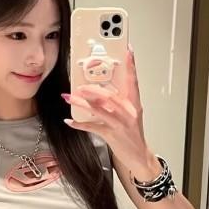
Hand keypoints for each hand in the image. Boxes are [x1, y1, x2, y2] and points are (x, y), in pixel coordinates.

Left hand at [63, 44, 154, 175]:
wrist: (139, 157)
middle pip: (110, 96)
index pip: (133, 81)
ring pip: (100, 110)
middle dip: (93, 90)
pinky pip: (93, 127)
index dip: (131, 66)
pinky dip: (80, 124)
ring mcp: (120, 124)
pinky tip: (70, 120)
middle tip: (80, 86)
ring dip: (82, 103)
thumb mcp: (129, 115)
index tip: (128, 51)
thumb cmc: (132, 135)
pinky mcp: (112, 135)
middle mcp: (129, 112)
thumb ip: (117, 103)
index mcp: (134, 104)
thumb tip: (98, 92)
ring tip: (70, 97)